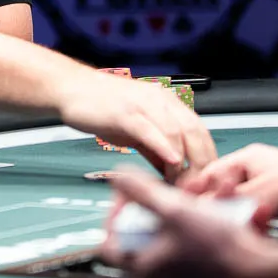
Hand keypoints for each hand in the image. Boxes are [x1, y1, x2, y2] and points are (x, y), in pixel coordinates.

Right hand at [56, 71, 217, 179]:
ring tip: (180, 184)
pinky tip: (171, 162)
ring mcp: (143, 104)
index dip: (207, 159)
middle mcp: (160, 100)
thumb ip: (156, 149)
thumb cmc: (100, 107)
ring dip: (184, 162)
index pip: (200, 132)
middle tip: (196, 189)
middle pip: (196, 133)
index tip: (204, 182)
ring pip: (178, 132)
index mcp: (167, 103)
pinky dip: (164, 147)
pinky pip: (151, 130)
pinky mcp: (125, 112)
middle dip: (202, 165)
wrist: (70, 88)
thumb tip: (173, 172)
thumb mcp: (135, 130)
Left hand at [100, 166, 277, 277]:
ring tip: (223, 188)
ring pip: (185, 226)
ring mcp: (188, 268)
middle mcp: (163, 270)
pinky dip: (222, 216)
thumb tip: (119, 177)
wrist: (269, 273)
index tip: (129, 196)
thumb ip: (142, 192)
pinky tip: (241, 204)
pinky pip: (210, 233)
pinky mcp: (212, 263)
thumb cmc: (222, 253)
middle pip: (152, 228)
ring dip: (202, 201)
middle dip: (173, 197)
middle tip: (186, 186)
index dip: (115, 215)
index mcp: (145, 265)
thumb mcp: (175, 211)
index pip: (111, 243)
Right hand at [178, 143, 277, 214]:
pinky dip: (244, 211)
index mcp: (245, 156)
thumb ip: (230, 199)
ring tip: (227, 219)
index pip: (209, 171)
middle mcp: (252, 163)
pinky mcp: (273, 191)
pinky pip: (249, 201)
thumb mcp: (261, 192)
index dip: (196, 188)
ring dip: (231, 207)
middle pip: (221, 183)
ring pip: (235, 194)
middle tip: (205, 214)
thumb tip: (205, 207)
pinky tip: (245, 220)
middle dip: (214, 199)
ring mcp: (263, 176)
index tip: (185, 202)